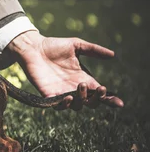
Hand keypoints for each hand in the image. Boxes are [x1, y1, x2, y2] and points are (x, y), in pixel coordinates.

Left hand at [6, 31, 123, 109]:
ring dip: (82, 100)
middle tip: (97, 88)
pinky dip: (64, 104)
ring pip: (77, 106)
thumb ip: (94, 50)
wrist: (33, 47)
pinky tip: (68, 97)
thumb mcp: (77, 45)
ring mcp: (61, 92)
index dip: (109, 99)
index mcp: (83, 78)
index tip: (119, 103)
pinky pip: (58, 106)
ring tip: (81, 86)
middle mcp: (74, 88)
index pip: (99, 93)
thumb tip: (113, 55)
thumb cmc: (54, 46)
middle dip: (97, 99)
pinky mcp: (48, 94)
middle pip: (91, 103)